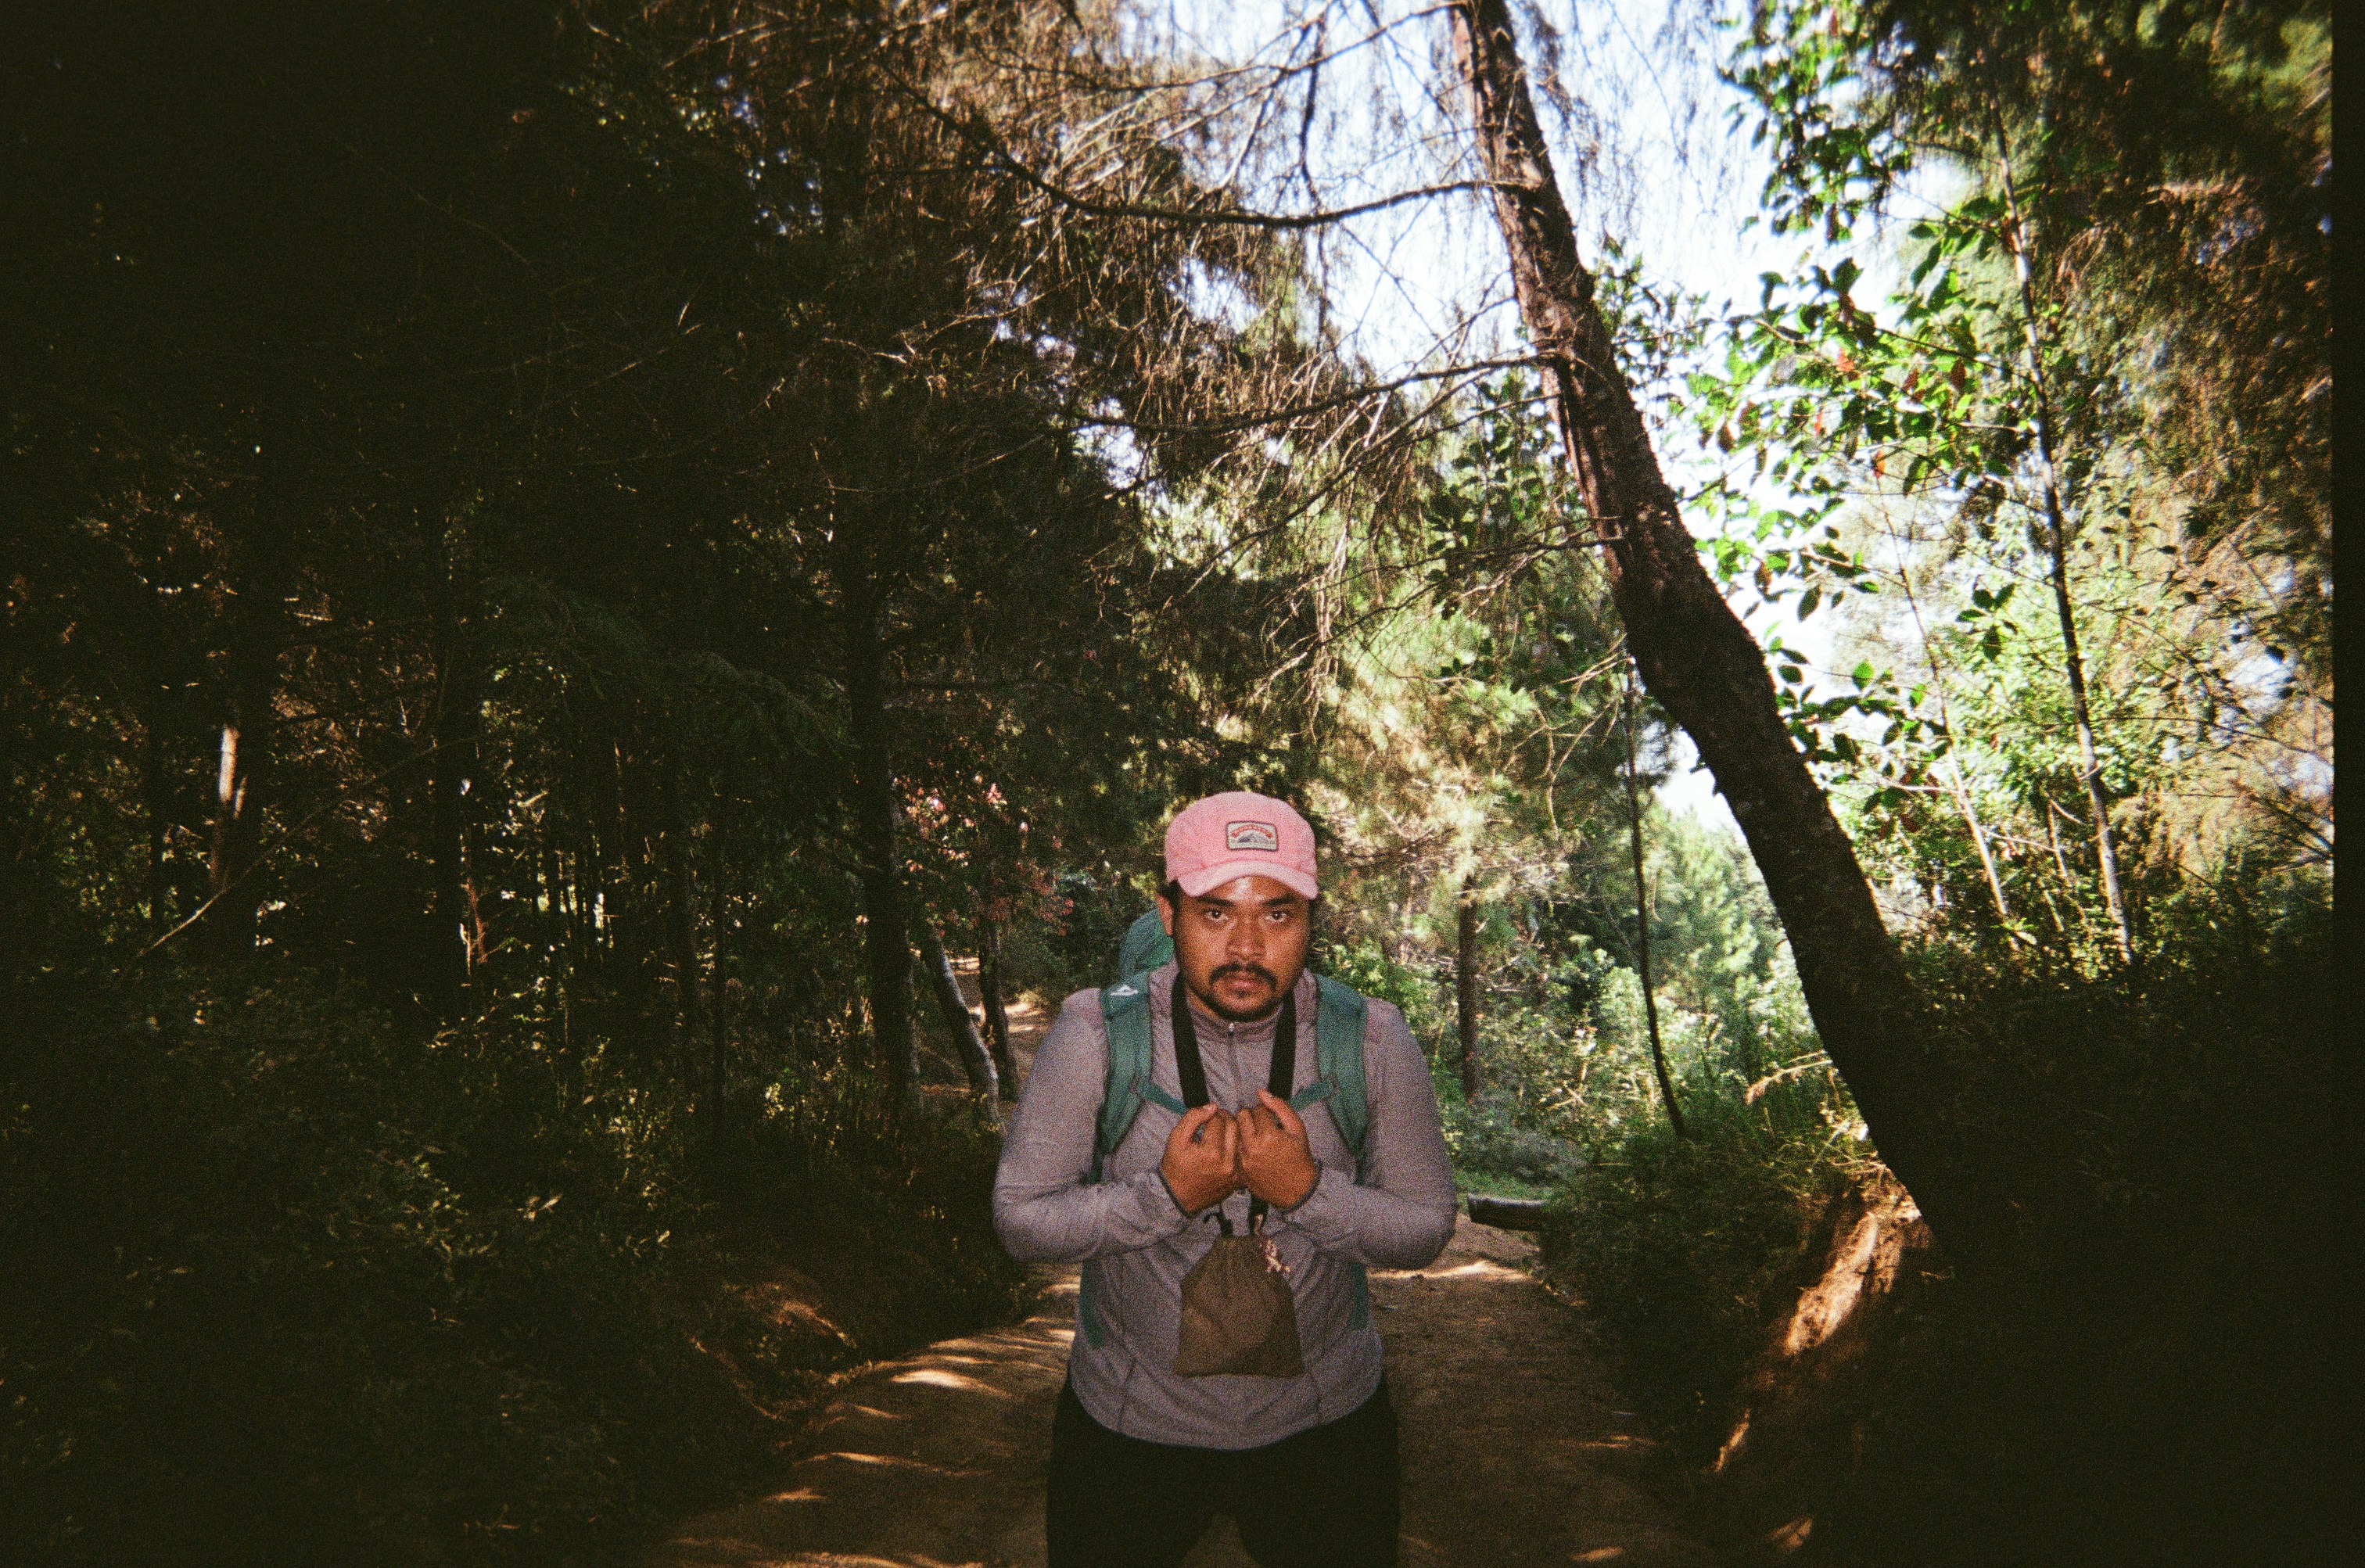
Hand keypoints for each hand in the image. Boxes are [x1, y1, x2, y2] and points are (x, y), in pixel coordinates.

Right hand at [1161, 1103, 1242, 1212]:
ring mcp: (1235, 1173)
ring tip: (1222, 1131)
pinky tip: (1227, 1146)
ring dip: (1233, 1131)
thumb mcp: (1176, 1138)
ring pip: (1241, 1139)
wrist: (1179, 1196)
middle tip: (1216, 1119)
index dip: (1211, 1114)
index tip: (1207, 1116)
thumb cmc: (1176, 1166)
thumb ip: (1193, 1118)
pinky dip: (1236, 1147)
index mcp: (1211, 1152)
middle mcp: (1226, 1163)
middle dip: (1225, 1118)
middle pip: (1234, 1127)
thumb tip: (1212, 1106)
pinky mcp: (1238, 1179)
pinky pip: (1242, 1155)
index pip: (1218, 1120)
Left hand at [1236, 1090, 1316, 1209]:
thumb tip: (1261, 1092)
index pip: (1258, 1109)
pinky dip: (1242, 1146)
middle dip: (1251, 1117)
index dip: (1266, 1112)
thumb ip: (1279, 1107)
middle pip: (1242, 1117)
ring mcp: (1244, 1160)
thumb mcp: (1297, 1129)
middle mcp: (1253, 1147)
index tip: (1271, 1119)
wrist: (1298, 1190)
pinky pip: (1234, 1149)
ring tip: (1257, 1138)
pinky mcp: (1239, 1170)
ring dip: (1245, 1131)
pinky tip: (1254, 1151)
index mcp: (1269, 1136)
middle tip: (1262, 1126)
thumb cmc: (1299, 1158)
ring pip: (1235, 1132)